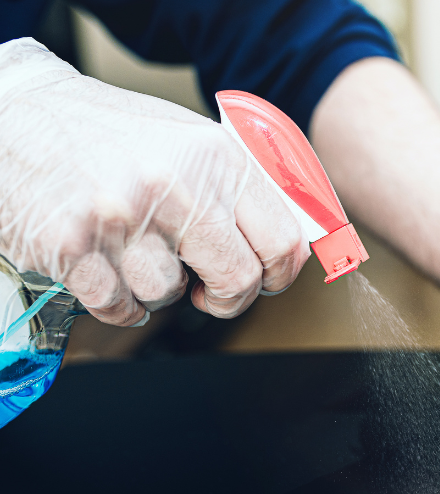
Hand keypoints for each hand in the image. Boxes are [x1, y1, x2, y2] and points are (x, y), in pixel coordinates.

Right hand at [0, 38, 308, 325]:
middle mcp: (175, 185)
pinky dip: (116, 301)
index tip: (262, 280)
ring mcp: (123, 216)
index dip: (278, 275)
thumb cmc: (108, 136)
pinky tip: (104, 266)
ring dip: (156, 288)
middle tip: (208, 289)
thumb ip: (238, 190)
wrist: (15, 115)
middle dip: (226, 297)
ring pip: (170, 295)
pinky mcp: (73, 247)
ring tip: (133, 250)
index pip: (283, 241)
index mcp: (216, 157)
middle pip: (238, 280)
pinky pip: (120, 308)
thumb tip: (288, 246)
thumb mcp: (188, 143)